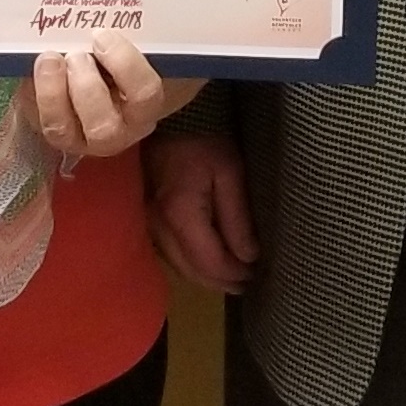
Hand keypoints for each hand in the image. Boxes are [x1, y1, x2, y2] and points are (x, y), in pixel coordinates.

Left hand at [21, 34, 197, 158]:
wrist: (100, 78)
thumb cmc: (122, 58)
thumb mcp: (135, 48)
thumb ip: (131, 36)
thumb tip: (108, 13)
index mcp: (144, 107)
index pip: (144, 94)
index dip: (124, 65)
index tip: (103, 36)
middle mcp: (116, 131)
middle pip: (104, 126)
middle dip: (86, 87)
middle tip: (76, 54)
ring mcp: (79, 137)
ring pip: (62, 130)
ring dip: (52, 93)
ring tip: (50, 58)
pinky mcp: (49, 130)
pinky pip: (35, 116)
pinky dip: (32, 89)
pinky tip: (35, 64)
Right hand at [143, 128, 258, 293]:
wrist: (168, 121)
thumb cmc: (203, 141)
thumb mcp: (229, 172)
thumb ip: (238, 217)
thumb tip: (249, 257)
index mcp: (181, 215)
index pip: (211, 262)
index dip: (235, 274)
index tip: (258, 274)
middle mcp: (159, 228)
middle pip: (193, 272)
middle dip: (223, 282)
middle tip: (248, 284)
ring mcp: (149, 226)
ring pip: (180, 267)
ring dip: (207, 277)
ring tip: (233, 279)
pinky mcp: (147, 221)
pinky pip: (171, 254)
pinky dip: (192, 265)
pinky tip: (208, 262)